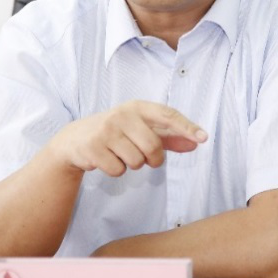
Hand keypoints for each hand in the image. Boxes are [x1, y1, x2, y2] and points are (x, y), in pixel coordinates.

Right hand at [50, 100, 206, 176]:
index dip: (186, 127)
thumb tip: (196, 143)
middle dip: (153, 160)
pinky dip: (116, 170)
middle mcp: (122, 115)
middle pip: (153, 147)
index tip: (203, 138)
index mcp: (136, 107)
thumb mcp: (139, 129)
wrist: (74, 140)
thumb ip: (168, 137)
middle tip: (145, 159)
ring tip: (119, 154)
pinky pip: (118, 170)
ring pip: (136, 161)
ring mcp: (106, 130)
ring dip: (132, 165)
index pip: (167, 115)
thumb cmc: (115, 133)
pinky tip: (106, 159)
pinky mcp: (93, 147)